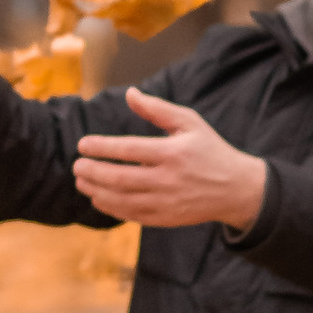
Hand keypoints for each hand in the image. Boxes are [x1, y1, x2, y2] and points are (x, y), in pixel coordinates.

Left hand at [71, 87, 267, 233]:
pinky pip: (133, 215)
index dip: (102, 148)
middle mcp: (169, 179)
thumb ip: (157, 109)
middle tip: (76, 166)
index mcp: (173, 152)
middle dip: (93, 172)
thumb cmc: (209, 150)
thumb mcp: (190, 122)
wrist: (236, 189)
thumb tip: (130, 93)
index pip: (129, 150)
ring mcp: (167, 202)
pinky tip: (99, 198)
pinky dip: (112, 208)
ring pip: (123, 200)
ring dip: (97, 192)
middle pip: (120, 178)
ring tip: (81, 182)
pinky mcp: (167, 218)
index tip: (82, 145)